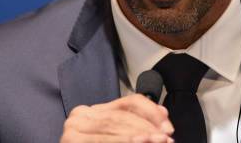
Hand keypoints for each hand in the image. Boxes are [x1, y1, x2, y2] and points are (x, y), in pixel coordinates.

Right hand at [60, 94, 174, 142]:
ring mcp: (73, 129)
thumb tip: (164, 114)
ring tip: (156, 141)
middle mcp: (81, 115)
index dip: (151, 111)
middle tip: (166, 138)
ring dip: (138, 136)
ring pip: (113, 127)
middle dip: (147, 128)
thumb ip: (135, 125)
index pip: (129, 102)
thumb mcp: (117, 136)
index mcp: (93, 111)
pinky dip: (122, 142)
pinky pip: (101, 140)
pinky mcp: (71, 142)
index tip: (169, 126)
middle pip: (122, 116)